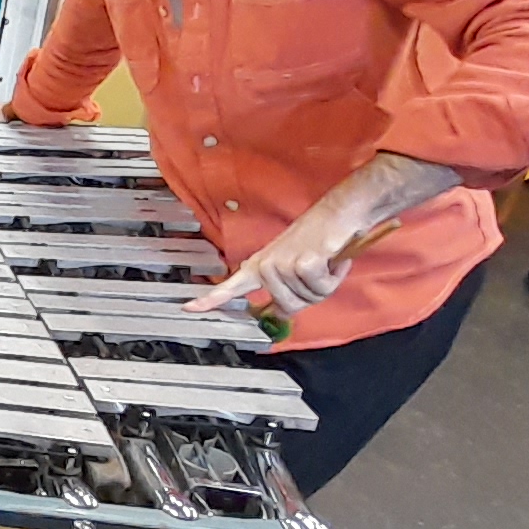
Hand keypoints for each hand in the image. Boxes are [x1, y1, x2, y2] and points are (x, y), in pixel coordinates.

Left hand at [187, 153, 456, 319]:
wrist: (338, 214)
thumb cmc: (318, 240)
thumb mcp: (294, 268)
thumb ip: (283, 291)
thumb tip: (279, 315)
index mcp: (261, 266)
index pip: (232, 287)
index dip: (211, 300)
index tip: (190, 308)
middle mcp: (266, 266)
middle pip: (288, 307)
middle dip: (310, 296)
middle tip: (318, 274)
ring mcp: (282, 264)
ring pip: (308, 299)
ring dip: (324, 285)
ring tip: (325, 262)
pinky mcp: (302, 264)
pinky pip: (320, 288)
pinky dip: (333, 278)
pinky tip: (332, 259)